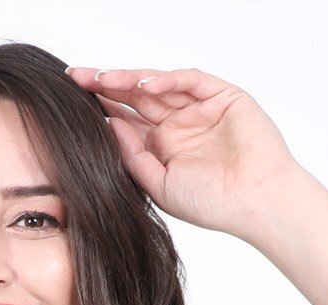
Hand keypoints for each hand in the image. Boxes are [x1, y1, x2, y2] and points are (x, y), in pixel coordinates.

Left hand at [66, 65, 299, 237]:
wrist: (256, 203)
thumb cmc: (213, 203)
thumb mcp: (160, 185)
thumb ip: (133, 156)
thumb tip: (107, 125)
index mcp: (163, 147)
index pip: (126, 119)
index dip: (101, 107)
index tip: (71, 100)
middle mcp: (178, 124)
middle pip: (136, 97)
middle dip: (107, 85)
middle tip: (77, 78)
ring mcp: (200, 108)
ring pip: (159, 85)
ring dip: (130, 79)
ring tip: (103, 78)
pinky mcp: (222, 95)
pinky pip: (189, 80)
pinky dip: (167, 80)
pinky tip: (143, 85)